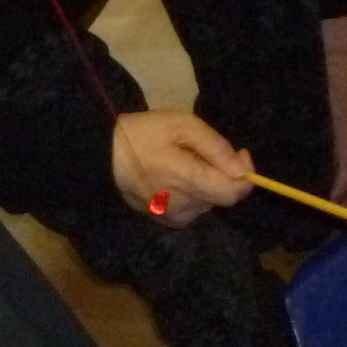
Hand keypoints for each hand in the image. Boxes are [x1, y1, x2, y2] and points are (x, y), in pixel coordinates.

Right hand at [111, 111, 252, 223]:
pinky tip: (174, 177)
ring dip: (206, 183)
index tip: (239, 153)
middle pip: (222, 196)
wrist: (101, 155)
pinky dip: (192, 193)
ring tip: (184, 161)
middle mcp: (184, 206)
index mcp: (188, 182)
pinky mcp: (163, 220)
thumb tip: (243, 169)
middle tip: (203, 150)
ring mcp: (172, 217)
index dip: (245, 175)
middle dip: (222, 174)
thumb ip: (216, 147)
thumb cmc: (142, 134)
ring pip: (207, 202)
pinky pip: (191, 209)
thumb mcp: (182, 126)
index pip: (234, 193)